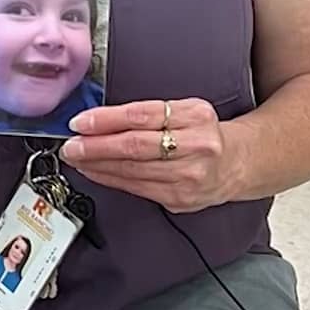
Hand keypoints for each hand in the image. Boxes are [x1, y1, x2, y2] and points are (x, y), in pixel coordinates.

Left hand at [60, 99, 243, 213]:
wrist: (237, 163)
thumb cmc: (204, 132)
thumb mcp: (185, 110)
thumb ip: (148, 113)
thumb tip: (99, 118)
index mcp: (195, 116)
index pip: (142, 116)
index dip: (107, 120)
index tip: (81, 122)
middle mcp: (196, 147)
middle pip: (135, 146)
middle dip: (96, 146)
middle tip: (72, 144)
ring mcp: (189, 177)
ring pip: (132, 171)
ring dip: (97, 165)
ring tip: (77, 158)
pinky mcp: (180, 199)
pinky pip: (136, 188)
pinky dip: (110, 179)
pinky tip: (95, 172)